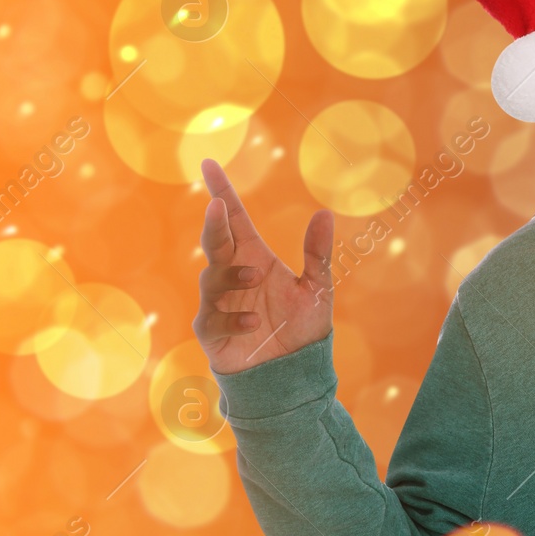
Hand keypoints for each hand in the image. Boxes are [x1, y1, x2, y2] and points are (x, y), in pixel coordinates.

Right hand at [193, 158, 334, 375]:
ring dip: (232, 276)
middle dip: (214, 224)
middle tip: (217, 207)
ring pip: (211, 278)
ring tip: (257, 277)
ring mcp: (219, 302)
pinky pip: (212, 318)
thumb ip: (317, 253)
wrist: (293, 372)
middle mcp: (233, 275)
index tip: (209, 163)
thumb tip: (325, 213)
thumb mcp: (317, 287)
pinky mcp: (211, 331)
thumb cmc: (301, 327)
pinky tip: (254, 322)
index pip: (234, 219)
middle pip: (215, 242)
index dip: (221, 192)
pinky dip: (233, 318)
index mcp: (254, 257)